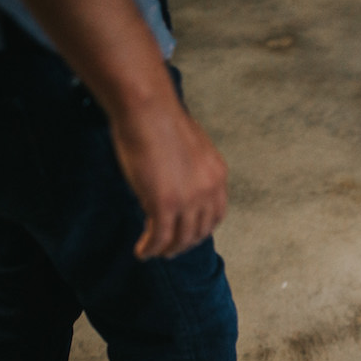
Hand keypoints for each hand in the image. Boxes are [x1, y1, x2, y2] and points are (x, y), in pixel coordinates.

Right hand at [109, 92, 228, 260]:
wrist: (147, 108)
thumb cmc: (159, 118)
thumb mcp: (187, 146)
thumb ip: (188, 168)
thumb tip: (175, 179)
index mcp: (217, 174)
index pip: (216, 214)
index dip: (202, 228)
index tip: (189, 234)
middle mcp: (209, 190)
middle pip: (200, 230)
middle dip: (185, 243)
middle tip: (170, 249)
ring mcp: (188, 199)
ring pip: (181, 238)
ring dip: (167, 249)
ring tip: (154, 252)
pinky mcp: (165, 203)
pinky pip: (159, 236)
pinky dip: (151, 248)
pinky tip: (142, 251)